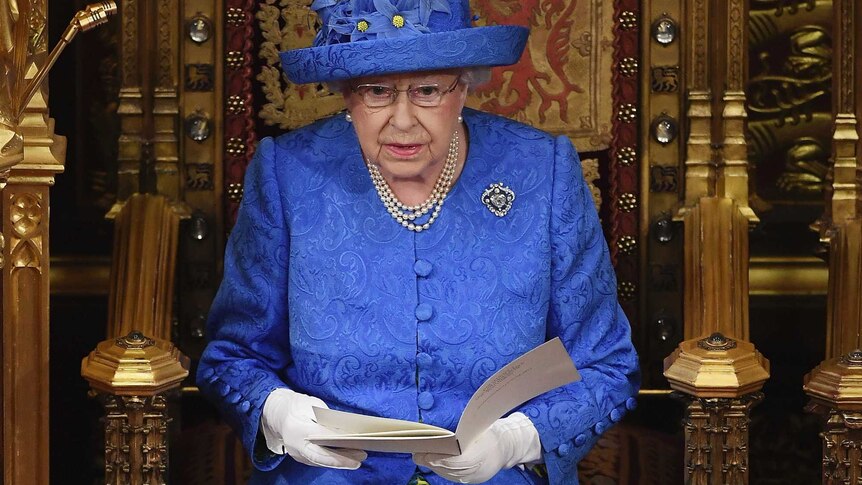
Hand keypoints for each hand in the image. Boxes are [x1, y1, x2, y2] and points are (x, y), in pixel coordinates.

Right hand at [261, 388, 366, 468]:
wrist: (277, 413)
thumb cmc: (297, 405)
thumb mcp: (313, 406)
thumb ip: (326, 419)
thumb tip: (345, 430)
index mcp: (297, 428)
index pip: (321, 441)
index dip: (338, 446)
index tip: (356, 448)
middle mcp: (295, 445)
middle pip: (321, 457)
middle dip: (342, 460)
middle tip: (361, 457)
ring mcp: (296, 453)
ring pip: (320, 461)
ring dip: (340, 461)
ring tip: (359, 456)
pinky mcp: (300, 456)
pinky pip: (317, 460)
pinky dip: (332, 459)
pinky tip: (346, 456)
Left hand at [412, 412, 540, 483]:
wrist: (508, 446)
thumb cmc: (491, 431)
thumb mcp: (479, 426)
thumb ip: (463, 432)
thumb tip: (441, 435)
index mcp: (484, 452)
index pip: (459, 461)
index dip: (441, 459)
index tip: (425, 454)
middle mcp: (481, 469)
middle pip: (452, 469)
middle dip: (432, 462)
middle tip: (417, 454)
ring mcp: (477, 477)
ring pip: (451, 474)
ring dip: (435, 466)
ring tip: (420, 457)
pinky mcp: (473, 480)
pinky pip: (454, 477)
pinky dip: (442, 469)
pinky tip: (431, 462)